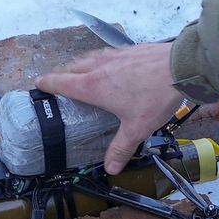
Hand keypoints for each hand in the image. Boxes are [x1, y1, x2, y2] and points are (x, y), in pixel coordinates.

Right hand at [35, 43, 184, 173]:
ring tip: (81, 74)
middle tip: (59, 84)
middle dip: (62, 75)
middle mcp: (98, 67)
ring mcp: (113, 55)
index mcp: (92, 86)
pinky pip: (106, 54)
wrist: (179, 67)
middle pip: (70, 68)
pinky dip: (100, 60)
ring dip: (80, 66)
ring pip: (88, 58)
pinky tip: (111, 66)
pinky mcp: (129, 49)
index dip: (46, 83)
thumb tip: (111, 169)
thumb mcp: (136, 128)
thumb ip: (121, 148)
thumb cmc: (154, 97)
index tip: (38, 85)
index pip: (60, 82)